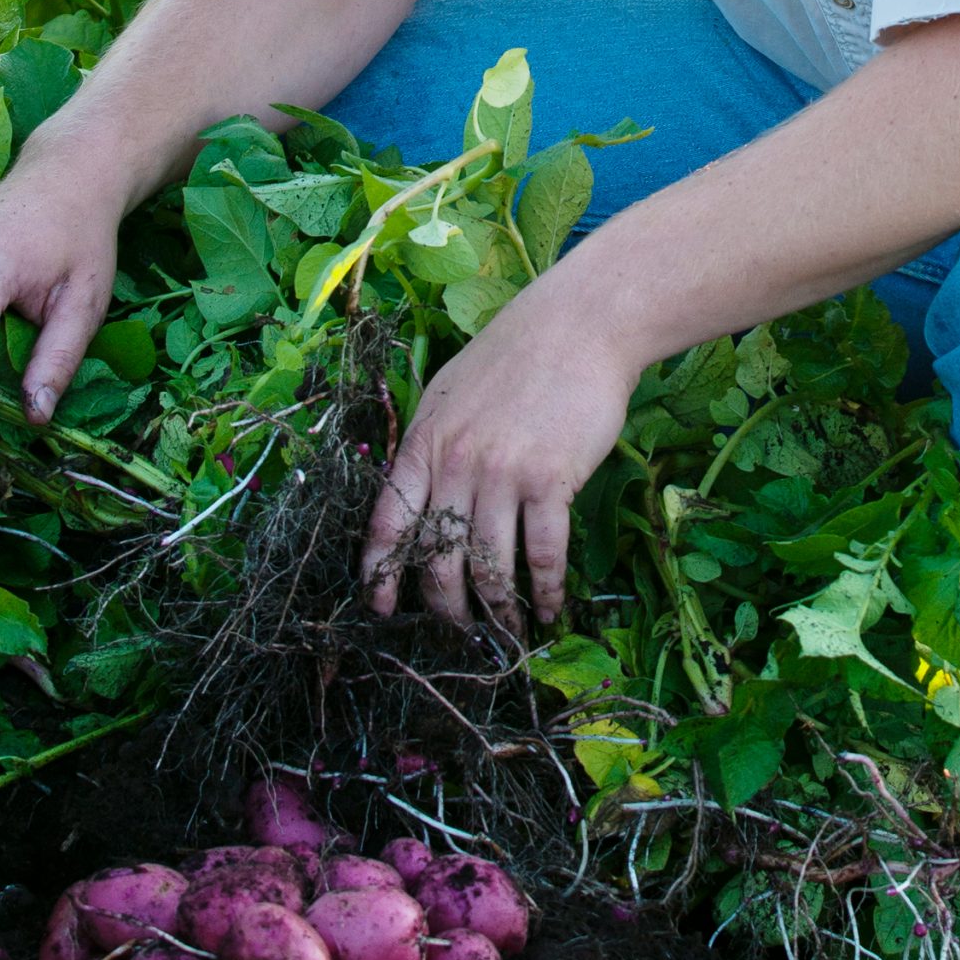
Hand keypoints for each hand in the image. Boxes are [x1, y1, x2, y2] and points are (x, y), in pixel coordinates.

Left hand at [361, 275, 637, 631]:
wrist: (579, 326)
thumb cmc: (516, 356)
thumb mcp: (451, 394)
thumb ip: (433, 446)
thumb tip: (420, 498)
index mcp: (425, 443)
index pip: (388, 521)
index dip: (380, 572)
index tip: (379, 608)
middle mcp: (456, 463)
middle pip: (438, 557)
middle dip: (446, 607)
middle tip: (459, 631)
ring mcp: (502, 473)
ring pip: (490, 566)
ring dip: (499, 610)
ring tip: (507, 633)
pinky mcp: (550, 480)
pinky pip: (544, 553)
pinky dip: (547, 589)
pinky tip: (551, 608)